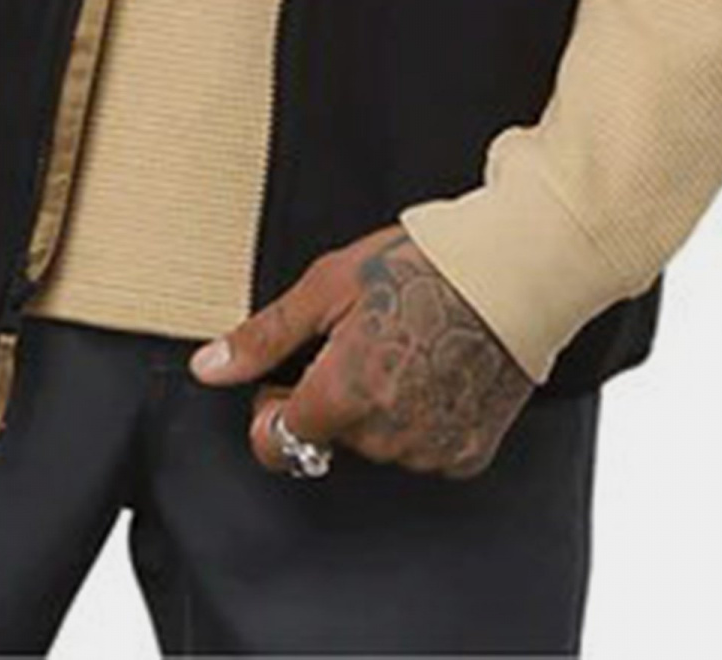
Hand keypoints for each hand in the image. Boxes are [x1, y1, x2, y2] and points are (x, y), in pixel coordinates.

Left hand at [189, 223, 534, 479]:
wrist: (512, 271)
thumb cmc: (422, 265)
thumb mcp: (329, 285)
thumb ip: (265, 336)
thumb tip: (209, 368)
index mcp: (342, 397)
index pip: (274, 445)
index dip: (272, 407)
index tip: (289, 375)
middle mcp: (384, 437)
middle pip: (327, 439)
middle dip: (330, 398)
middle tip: (359, 342)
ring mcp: (429, 452)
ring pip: (374, 447)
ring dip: (375, 411)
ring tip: (403, 349)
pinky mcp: (466, 455)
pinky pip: (421, 452)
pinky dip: (419, 420)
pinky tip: (434, 373)